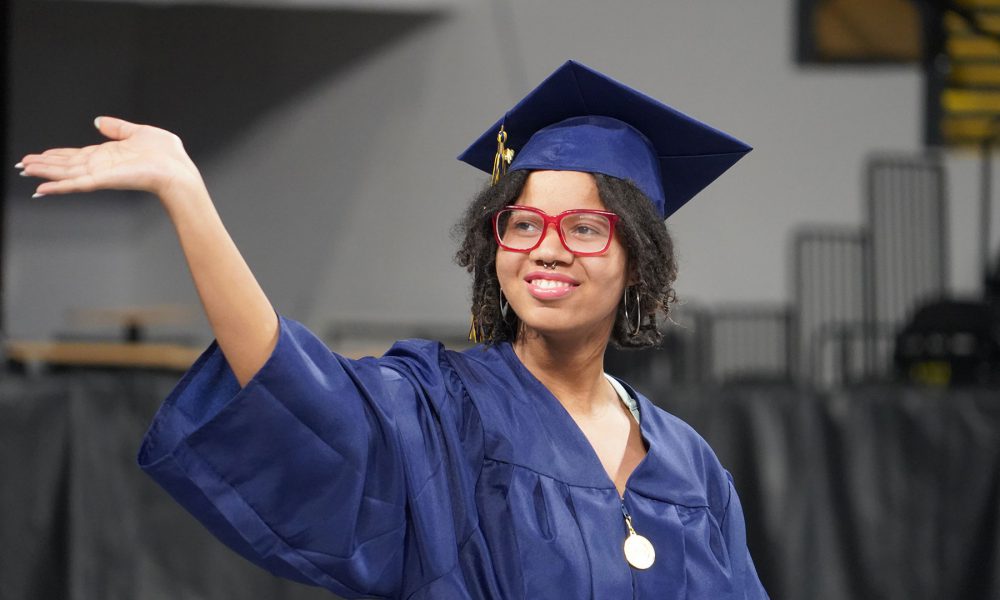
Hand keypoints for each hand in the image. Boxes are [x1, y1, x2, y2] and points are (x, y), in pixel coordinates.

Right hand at [17, 116, 203, 200]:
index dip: (56, 155)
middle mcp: (102, 166)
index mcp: (109, 155)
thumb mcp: (138, 132)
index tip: (39, 154)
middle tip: (22, 164)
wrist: (178, 170)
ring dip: (44, 173)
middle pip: (66, 165)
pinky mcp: (104, 181)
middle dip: (44, 164)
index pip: (77, 155)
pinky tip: (41, 189)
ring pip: (65, 174)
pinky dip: (58, 187)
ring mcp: (101, 174)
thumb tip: (99, 121)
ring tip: (25, 170)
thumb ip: (117, 127)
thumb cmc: (167, 155)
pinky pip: (76, 185)